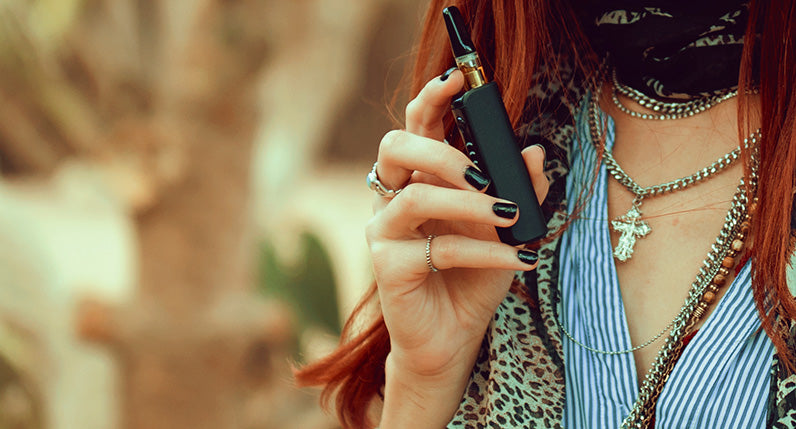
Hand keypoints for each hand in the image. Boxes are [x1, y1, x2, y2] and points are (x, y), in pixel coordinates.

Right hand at [367, 69, 549, 425]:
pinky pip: (438, 248)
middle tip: (482, 172)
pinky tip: (516, 259)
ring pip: (416, 196)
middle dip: (441, 148)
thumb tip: (533, 151)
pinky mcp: (388, 266)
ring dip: (470, 203)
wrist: (452, 338)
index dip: (431, 99)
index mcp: (419, 180)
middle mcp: (394, 199)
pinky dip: (485, 251)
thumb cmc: (472, 279)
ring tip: (509, 215)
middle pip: (395, 147)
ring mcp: (385, 232)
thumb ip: (520, 191)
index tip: (458, 78)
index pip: (415, 127)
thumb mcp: (507, 231)